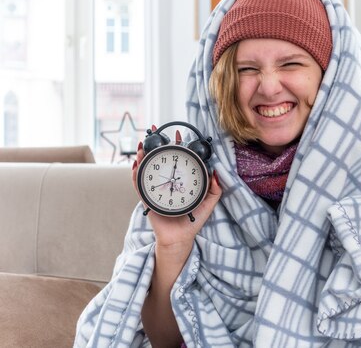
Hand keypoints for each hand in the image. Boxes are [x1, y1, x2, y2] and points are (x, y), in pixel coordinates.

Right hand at [132, 125, 221, 249]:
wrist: (180, 238)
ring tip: (144, 145)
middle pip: (159, 159)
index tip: (178, 133)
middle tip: (156, 131)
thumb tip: (215, 172)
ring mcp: (155, 189)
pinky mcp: (147, 198)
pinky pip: (138, 184)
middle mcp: (166, 182)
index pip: (178, 159)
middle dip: (156, 145)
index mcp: (180, 180)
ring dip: (143, 155)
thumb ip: (215, 188)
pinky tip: (137, 164)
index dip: (177, 145)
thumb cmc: (193, 220)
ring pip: (146, 168)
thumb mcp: (209, 202)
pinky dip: (136, 174)